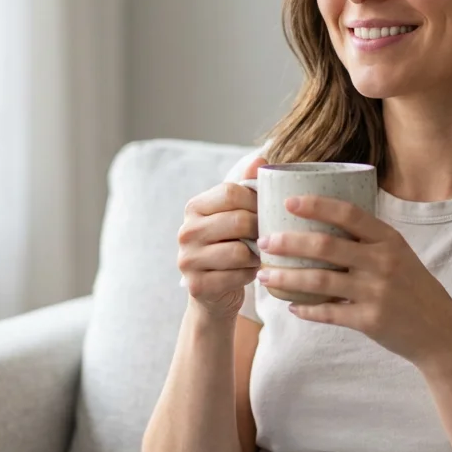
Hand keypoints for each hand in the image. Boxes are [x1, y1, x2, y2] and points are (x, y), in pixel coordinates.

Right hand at [177, 156, 267, 320]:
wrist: (215, 292)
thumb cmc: (230, 246)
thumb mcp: (236, 215)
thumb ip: (247, 187)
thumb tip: (261, 159)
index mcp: (194, 207)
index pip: (230, 192)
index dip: (255, 201)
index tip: (264, 211)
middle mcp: (186, 231)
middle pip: (238, 221)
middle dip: (259, 230)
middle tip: (266, 237)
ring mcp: (188, 260)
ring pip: (239, 251)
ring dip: (256, 256)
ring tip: (256, 256)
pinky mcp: (197, 286)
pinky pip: (237, 276)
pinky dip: (249, 275)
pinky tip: (247, 273)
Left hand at [255, 195, 451, 367]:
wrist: (440, 332)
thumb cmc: (413, 288)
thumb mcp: (399, 255)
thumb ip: (368, 240)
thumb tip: (322, 222)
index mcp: (389, 240)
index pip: (349, 213)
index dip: (316, 205)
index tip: (289, 201)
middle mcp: (383, 262)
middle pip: (325, 245)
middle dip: (289, 242)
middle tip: (264, 241)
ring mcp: (376, 292)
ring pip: (319, 280)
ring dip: (286, 277)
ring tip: (264, 275)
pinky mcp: (370, 320)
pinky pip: (328, 312)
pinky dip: (305, 309)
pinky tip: (290, 305)